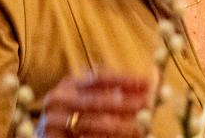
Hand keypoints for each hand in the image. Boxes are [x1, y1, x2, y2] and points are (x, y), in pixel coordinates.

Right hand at [35, 70, 150, 136]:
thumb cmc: (74, 121)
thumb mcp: (90, 102)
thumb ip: (115, 93)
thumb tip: (152, 79)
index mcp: (69, 84)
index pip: (99, 77)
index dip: (124, 79)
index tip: (148, 81)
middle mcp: (58, 99)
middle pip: (96, 99)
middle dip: (125, 102)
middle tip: (148, 104)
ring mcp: (53, 120)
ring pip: (92, 122)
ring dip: (119, 125)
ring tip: (140, 127)